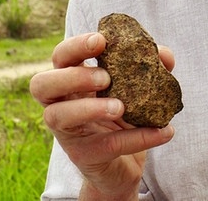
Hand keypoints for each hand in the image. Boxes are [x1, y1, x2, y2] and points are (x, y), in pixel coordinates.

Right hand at [29, 32, 175, 199]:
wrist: (126, 166)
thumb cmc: (127, 117)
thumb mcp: (139, 90)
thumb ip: (151, 69)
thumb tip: (164, 55)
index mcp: (73, 81)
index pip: (61, 57)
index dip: (75, 46)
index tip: (101, 41)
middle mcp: (61, 104)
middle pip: (41, 84)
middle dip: (72, 76)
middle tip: (105, 78)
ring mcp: (68, 132)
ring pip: (57, 116)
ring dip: (89, 108)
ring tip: (120, 107)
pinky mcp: (84, 156)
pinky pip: (105, 145)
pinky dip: (137, 137)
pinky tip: (165, 131)